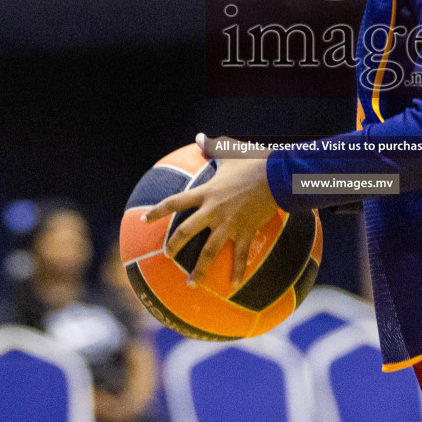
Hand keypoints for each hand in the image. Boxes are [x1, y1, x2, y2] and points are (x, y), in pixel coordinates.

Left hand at [142, 134, 278, 286]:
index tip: (146, 219)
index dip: (158, 211)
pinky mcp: (245, 232)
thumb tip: (199, 136)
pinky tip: (233, 286)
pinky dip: (236, 271)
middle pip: (186, 231)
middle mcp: (212, 211)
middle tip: (167, 256)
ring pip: (208, 251)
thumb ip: (211, 146)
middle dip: (174, 245)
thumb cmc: (253, 162)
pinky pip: (239, 256)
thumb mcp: (229, 152)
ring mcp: (228, 224)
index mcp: (206, 193)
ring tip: (191, 285)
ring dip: (199, 270)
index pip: (175, 202)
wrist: (276, 176)